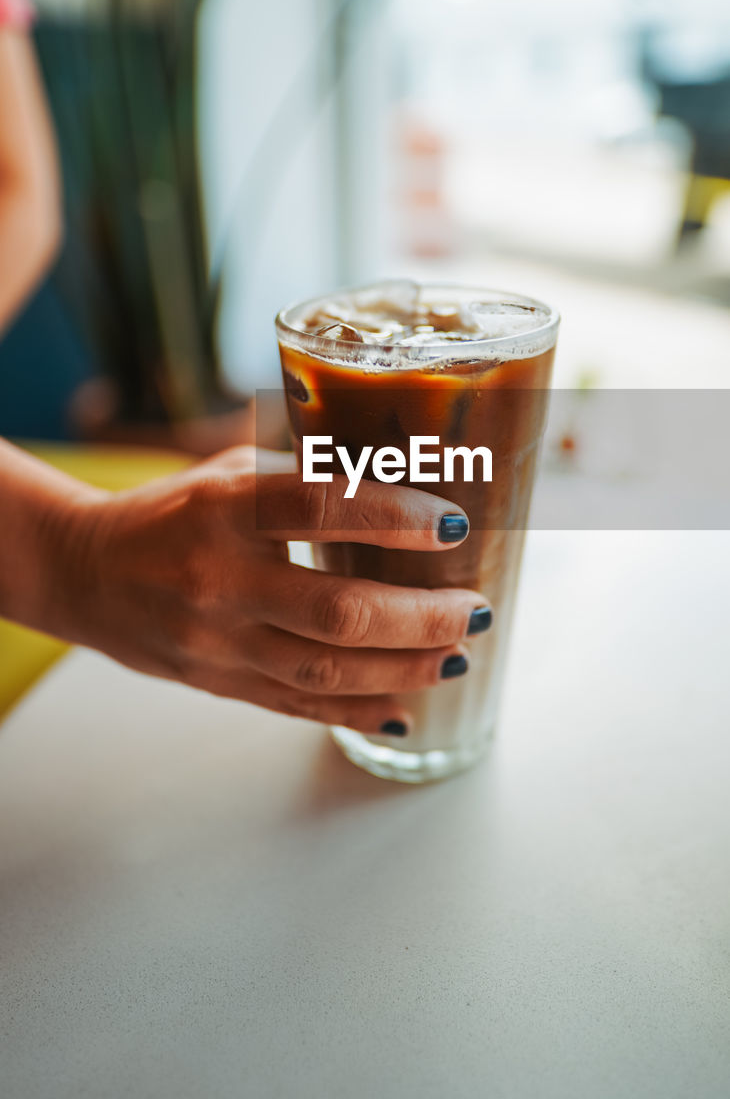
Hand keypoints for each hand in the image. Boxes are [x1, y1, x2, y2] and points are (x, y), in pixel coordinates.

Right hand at [61, 447, 488, 736]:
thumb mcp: (231, 474)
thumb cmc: (172, 511)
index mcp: (225, 508)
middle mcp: (220, 578)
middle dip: (422, 617)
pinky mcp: (216, 683)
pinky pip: (297, 707)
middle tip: (473, 610)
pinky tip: (405, 709)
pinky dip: (358, 712)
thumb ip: (306, 480)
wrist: (85, 572)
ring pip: (326, 671)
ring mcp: (216, 641)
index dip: (394, 517)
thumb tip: (409, 479)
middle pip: (338, 611)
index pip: (319, 508)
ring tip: (456, 657)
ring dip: (404, 668)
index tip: (455, 526)